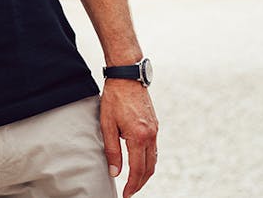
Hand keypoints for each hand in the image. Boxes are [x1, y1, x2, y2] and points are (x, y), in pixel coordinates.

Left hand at [99, 79, 157, 197]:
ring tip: (134, 181)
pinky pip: (154, 148)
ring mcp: (155, 130)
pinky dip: (148, 160)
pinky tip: (140, 162)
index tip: (126, 194)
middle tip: (130, 191)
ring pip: (154, 159)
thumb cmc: (114, 98)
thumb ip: (111, 149)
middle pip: (149, 168)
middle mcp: (151, 135)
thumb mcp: (107, 124)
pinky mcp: (155, 125)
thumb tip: (115, 172)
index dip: (132, 185)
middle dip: (140, 183)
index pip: (137, 169)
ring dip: (145, 173)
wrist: (127, 76)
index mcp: (138, 136)